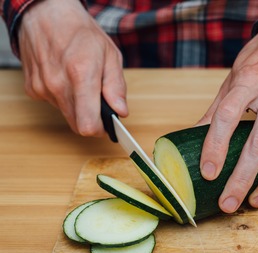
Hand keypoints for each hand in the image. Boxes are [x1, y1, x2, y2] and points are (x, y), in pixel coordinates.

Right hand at [18, 0, 127, 135]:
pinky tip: (65, 78)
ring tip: (81, 82)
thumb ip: (116, 86)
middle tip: (99, 102)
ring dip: (77, 106)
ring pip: (67, 114)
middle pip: (77, 124)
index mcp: (81, 74)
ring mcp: (42, 87)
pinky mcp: (33, 88)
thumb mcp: (110, 55)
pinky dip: (63, 97)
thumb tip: (121, 111)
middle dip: (91, 118)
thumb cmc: (81, 33)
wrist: (44, 14)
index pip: (87, 124)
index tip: (107, 124)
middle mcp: (58, 84)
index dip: (100, 129)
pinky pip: (54, 104)